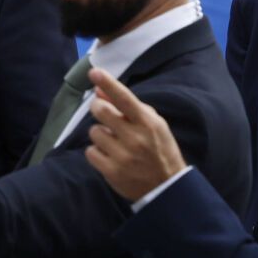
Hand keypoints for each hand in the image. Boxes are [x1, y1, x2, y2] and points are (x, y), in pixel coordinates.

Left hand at [83, 69, 185, 202]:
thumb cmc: (158, 149)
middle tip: (103, 112)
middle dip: (98, 108)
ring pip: (94, 132)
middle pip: (101, 112)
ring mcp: (122, 156)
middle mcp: (135, 137)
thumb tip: (100, 89)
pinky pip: (90, 152)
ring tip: (114, 141)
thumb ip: (127, 106)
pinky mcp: (111, 171)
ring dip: (100, 134)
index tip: (95, 72)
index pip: (125, 99)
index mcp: (148, 123)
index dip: (109, 84)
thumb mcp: (152, 124)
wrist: (166, 186)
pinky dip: (97, 152)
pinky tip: (110, 155)